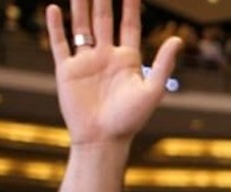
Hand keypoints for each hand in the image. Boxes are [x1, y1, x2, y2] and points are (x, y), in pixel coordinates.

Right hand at [45, 0, 181, 146]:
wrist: (103, 139)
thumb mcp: (152, 90)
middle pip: (104, 19)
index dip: (130, 5)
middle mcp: (106, 56)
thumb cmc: (130, 119)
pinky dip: (55, 26)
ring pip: (82, 26)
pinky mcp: (67, 70)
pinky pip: (60, 44)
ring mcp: (86, 61)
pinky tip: (53, 8)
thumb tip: (178, 39)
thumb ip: (164, 64)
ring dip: (80, 6)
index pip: (129, 24)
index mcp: (128, 59)